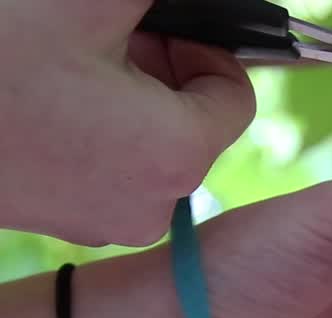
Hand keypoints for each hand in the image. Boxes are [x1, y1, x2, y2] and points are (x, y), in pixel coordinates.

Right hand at [0, 0, 254, 246]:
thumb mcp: (89, 2)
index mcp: (176, 155)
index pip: (233, 94)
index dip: (203, 46)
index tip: (153, 24)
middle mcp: (149, 204)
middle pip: (188, 119)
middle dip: (155, 66)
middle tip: (98, 32)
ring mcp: (96, 218)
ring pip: (140, 138)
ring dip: (116, 89)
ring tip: (56, 58)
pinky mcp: (53, 215)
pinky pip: (96, 161)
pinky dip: (82, 120)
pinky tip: (34, 89)